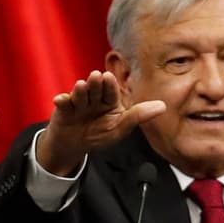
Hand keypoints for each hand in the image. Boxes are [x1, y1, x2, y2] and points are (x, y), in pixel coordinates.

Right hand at [36, 70, 165, 175]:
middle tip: (96, 76)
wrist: (76, 146)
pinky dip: (61, 102)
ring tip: (81, 86)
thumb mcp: (120, 127)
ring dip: (80, 91)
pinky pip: (62, 104)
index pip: (111, 92)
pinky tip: (60, 100)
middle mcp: (94, 99)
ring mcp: (78, 103)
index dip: (109, 85)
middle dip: (95, 84)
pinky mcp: (63, 110)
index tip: (109, 77)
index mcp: (110, 102)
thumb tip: (163, 106)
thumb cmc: (100, 134)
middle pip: (95, 90)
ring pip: (80, 95)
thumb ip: (138, 116)